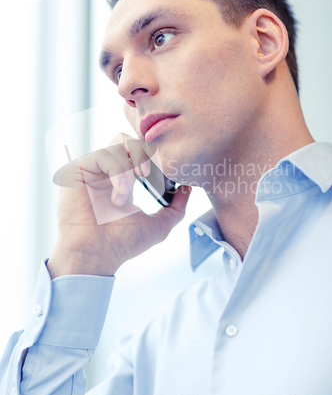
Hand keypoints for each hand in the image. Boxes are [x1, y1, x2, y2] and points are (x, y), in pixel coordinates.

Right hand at [47, 133, 190, 277]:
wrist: (95, 256)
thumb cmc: (121, 244)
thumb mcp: (158, 226)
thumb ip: (176, 208)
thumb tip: (189, 188)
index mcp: (124, 180)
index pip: (140, 152)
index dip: (155, 155)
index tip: (166, 172)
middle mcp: (108, 171)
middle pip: (130, 139)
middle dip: (145, 152)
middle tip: (150, 173)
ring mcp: (93, 169)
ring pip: (119, 143)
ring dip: (131, 165)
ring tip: (130, 191)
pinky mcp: (79, 169)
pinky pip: (104, 155)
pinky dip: (118, 173)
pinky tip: (119, 195)